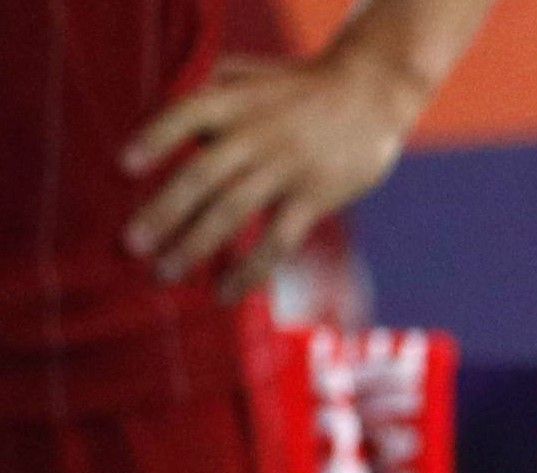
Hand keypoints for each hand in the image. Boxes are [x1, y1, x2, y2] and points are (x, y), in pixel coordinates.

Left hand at [121, 39, 436, 292]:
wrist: (369, 93)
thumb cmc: (296, 85)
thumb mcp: (249, 72)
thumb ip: (207, 90)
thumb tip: (164, 122)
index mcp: (233, 101)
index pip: (184, 116)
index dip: (155, 140)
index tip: (124, 167)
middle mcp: (256, 134)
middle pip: (202, 175)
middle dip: (163, 212)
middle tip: (132, 245)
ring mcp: (286, 167)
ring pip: (233, 212)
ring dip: (195, 246)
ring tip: (164, 273)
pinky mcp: (315, 196)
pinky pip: (278, 240)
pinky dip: (250, 269)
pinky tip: (225, 293)